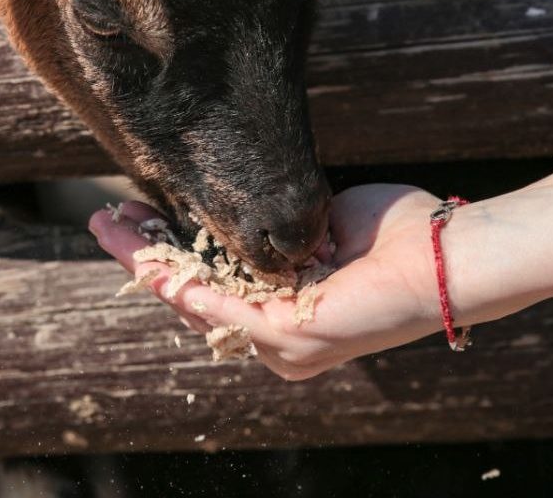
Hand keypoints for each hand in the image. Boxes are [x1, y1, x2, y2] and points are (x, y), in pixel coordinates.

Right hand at [89, 176, 552, 379]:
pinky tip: (144, 255)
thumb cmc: (396, 235)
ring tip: (107, 227)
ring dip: (145, 263)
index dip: (172, 250)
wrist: (446, 256)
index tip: (142, 212)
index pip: (216, 284)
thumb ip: (279, 225)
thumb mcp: (321, 223)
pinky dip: (175, 278)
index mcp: (290, 314)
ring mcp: (280, 345)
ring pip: (193, 301)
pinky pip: (215, 306)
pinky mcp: (286, 337)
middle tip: (106, 219)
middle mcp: (280, 339)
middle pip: (193, 296)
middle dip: (146, 254)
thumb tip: (246, 207)